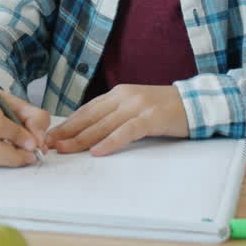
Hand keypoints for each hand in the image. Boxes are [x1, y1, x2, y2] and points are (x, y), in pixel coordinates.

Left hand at [46, 84, 188, 155]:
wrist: (196, 102)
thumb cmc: (163, 109)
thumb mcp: (134, 107)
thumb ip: (114, 115)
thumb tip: (88, 132)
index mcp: (117, 93)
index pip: (86, 110)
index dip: (67, 123)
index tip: (51, 135)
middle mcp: (123, 97)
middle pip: (89, 117)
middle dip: (68, 132)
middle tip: (49, 144)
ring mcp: (137, 106)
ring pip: (103, 124)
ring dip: (82, 139)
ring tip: (65, 149)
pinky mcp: (151, 118)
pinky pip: (126, 131)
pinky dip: (110, 142)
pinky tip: (98, 151)